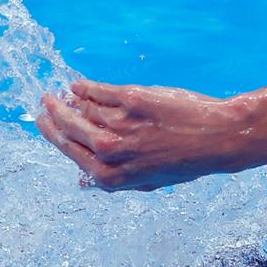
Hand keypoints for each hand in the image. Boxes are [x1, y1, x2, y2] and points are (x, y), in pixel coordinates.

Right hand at [35, 80, 250, 190]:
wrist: (221, 136)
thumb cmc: (187, 159)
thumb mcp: (150, 180)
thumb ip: (117, 180)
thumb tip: (85, 182)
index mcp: (111, 176)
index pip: (69, 151)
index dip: (54, 135)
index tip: (45, 122)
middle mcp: (110, 151)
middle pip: (68, 130)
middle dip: (53, 116)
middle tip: (45, 103)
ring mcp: (119, 125)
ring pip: (82, 108)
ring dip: (70, 99)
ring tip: (65, 93)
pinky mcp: (131, 99)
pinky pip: (98, 91)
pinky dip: (86, 87)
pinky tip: (81, 85)